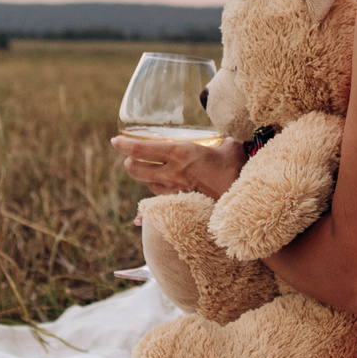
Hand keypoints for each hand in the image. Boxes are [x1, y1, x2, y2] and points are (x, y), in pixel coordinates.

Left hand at [110, 133, 244, 199]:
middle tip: (130, 159)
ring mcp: (175, 191)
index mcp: (180, 153)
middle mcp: (172, 173)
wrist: (241, 201)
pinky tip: (140, 217)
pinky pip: (158, 206)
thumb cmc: (237, 171)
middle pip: (135, 170)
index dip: (124, 145)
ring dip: (145, 179)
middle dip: (129, 163)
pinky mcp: (181, 205)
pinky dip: (149, 208)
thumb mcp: (230, 148)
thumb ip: (224, 143)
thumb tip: (227, 141)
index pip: (141, 149)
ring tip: (149, 174)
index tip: (114, 141)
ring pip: (148, 186)